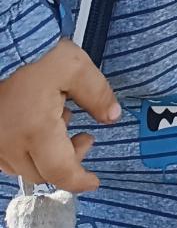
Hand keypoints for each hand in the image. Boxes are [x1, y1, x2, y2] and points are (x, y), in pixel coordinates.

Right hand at [0, 41, 120, 192]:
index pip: (60, 172)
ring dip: (48, 156)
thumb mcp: (76, 68)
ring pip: (25, 168)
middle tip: (84, 136)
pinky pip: (10, 158)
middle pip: (44, 173)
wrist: (4, 46)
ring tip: (61, 120)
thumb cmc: (36, 55)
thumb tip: (113, 116)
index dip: (79, 181)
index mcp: (36, 131)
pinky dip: (29, 150)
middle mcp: (11, 145)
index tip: (94, 181)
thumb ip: (98, 94)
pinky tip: (39, 124)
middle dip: (69, 161)